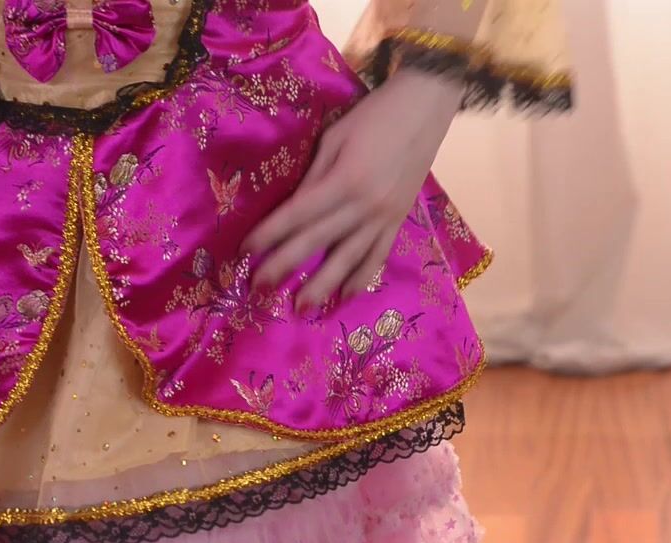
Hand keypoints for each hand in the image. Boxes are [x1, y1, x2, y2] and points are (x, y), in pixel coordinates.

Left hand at [241, 71, 462, 311]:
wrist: (427, 107)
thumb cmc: (374, 115)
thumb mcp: (335, 137)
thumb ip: (314, 176)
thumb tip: (292, 210)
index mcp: (344, 180)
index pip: (297, 214)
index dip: (269, 234)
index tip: (244, 252)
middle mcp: (364, 205)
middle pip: (317, 241)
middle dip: (285, 266)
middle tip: (258, 289)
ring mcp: (385, 216)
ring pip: (348, 258)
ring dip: (323, 286)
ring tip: (300, 308)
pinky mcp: (399, 220)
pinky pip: (378, 255)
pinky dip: (361, 278)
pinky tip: (346, 296)